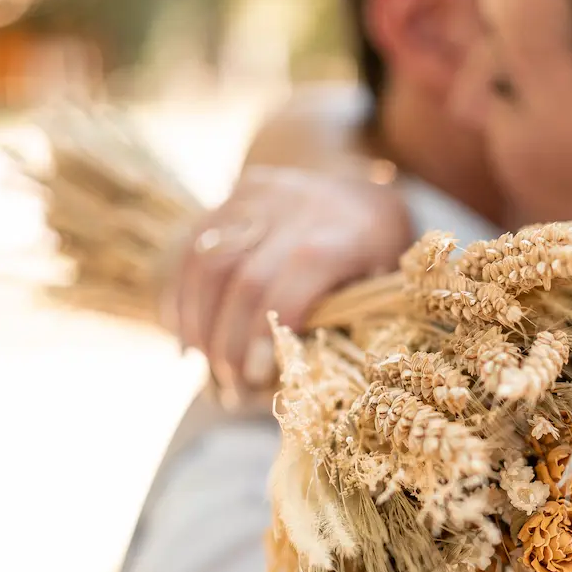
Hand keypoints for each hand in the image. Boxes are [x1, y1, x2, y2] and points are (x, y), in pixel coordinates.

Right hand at [166, 166, 412, 404]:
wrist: (357, 186)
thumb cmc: (379, 254)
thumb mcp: (389, 283)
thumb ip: (358, 319)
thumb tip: (311, 376)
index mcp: (349, 233)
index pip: (299, 271)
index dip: (268, 326)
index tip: (255, 375)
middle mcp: (301, 206)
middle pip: (245, 276)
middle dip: (229, 340)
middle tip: (230, 385)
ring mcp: (262, 196)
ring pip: (208, 260)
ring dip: (198, 322)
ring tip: (205, 364)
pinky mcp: (234, 196)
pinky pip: (193, 246)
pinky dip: (182, 295)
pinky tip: (185, 334)